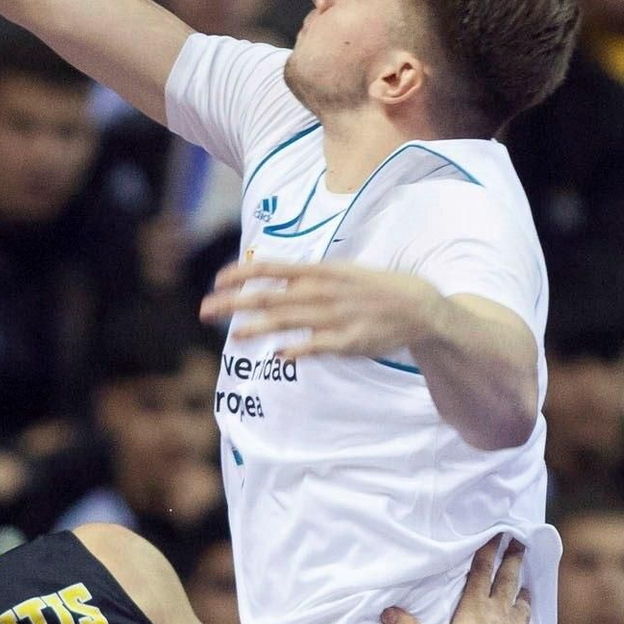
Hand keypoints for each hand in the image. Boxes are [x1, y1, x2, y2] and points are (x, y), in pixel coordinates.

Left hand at [200, 258, 442, 360]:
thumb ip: (308, 277)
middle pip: (268, 296)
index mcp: (319, 272)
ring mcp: (334, 317)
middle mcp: (322, 292)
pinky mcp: (347, 341)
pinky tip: (277, 354)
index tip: (217, 280)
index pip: (270, 268)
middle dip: (234, 303)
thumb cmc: (375, 289)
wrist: (418, 307)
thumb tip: (275, 279)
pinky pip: (316, 347)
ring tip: (232, 335)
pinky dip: (296, 350)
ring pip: (287, 321)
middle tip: (205, 309)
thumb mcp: (340, 272)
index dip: (240, 274)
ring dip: (256, 328)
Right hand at [381, 537, 537, 623]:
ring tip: (525, 585)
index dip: (488, 552)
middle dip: (512, 560)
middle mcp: (499, 613)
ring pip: (522, 603)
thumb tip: (387, 611)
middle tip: (519, 543)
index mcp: (476, 609)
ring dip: (522, 592)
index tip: (498, 533)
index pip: (482, 573)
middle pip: (508, 580)